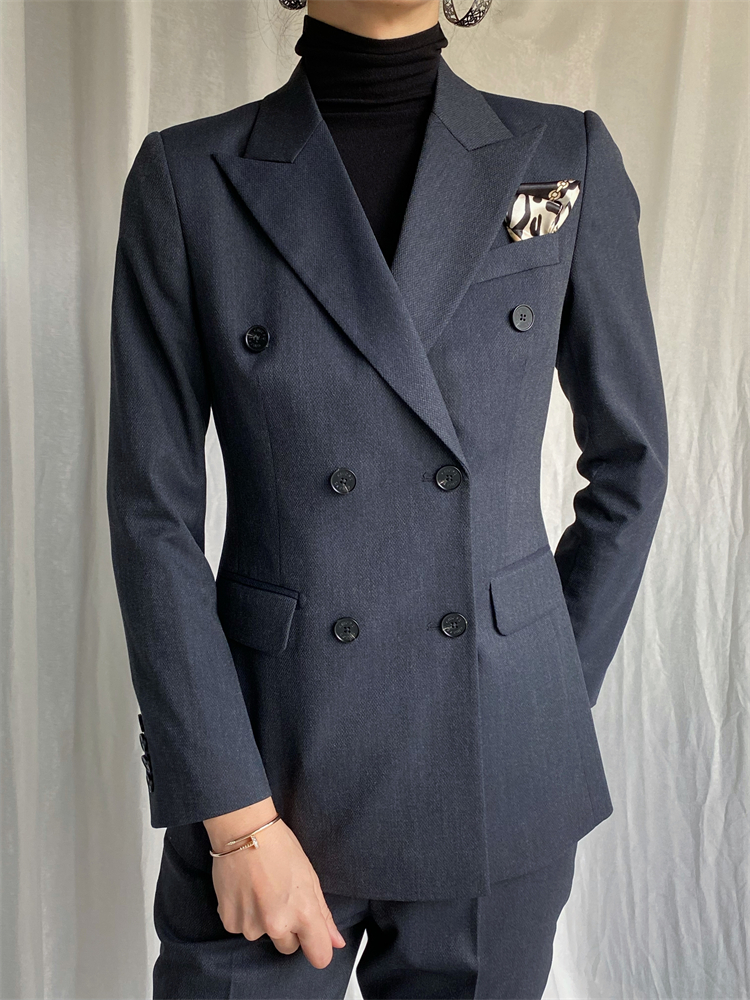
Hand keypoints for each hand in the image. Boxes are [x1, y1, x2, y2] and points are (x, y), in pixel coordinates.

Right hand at [204, 798, 346, 968]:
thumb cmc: (280, 847)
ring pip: (263, 936)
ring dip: (263, 920)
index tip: (313, 938)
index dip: (318, 947)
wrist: (244, 831)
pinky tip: (245, 890)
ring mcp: (251, 926)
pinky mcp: (230, 922)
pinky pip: (242, 928)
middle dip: (288, 930)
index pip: (319, 957)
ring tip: (260, 889)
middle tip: (280, 898)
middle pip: (288, 947)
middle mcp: (277, 924)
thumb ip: (323, 915)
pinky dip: (244, 914)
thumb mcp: (310, 878)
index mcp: (303, 913)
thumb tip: (336, 942)